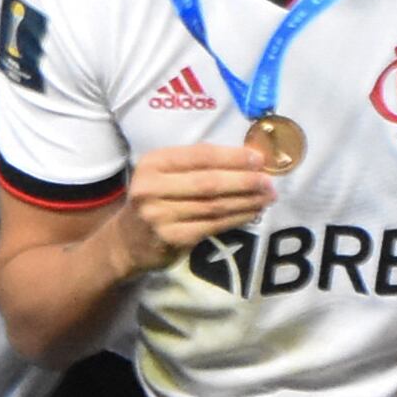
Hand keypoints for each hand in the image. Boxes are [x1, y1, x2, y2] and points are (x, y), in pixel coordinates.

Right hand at [116, 141, 276, 268]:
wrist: (126, 241)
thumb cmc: (156, 199)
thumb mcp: (165, 174)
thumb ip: (198, 164)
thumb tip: (250, 157)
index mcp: (153, 163)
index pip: (201, 155)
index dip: (234, 157)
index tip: (260, 158)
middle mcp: (151, 188)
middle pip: (210, 182)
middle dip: (246, 181)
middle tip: (270, 181)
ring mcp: (158, 215)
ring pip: (214, 205)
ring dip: (247, 201)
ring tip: (268, 197)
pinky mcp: (170, 237)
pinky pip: (213, 225)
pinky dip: (237, 218)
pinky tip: (252, 212)